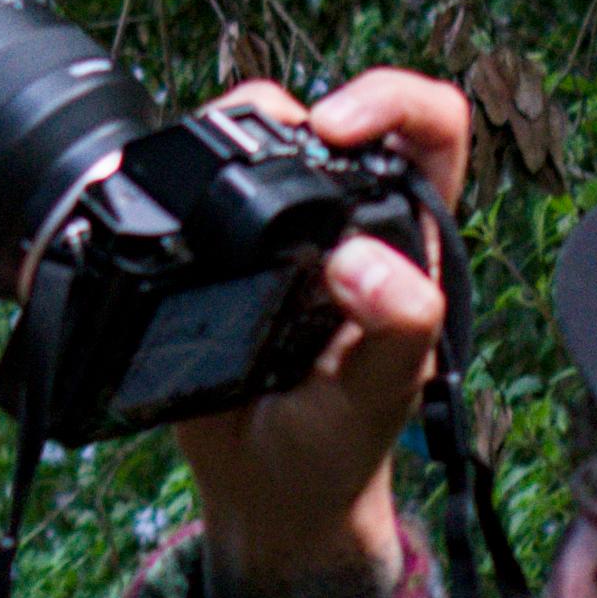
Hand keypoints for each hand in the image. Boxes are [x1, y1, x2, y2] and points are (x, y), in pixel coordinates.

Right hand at [169, 69, 476, 597]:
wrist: (260, 494)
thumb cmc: (336, 448)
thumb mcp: (379, 398)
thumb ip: (397, 329)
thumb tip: (362, 262)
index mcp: (406, 238)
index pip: (429, 128)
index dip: (392, 103)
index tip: (339, 130)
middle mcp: (345, 219)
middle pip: (326, 113)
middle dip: (290, 114)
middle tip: (263, 152)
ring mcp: (276, 231)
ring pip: (254, 137)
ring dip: (227, 139)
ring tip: (207, 183)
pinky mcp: (213, 247)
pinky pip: (194, 184)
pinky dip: (178, 176)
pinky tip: (167, 211)